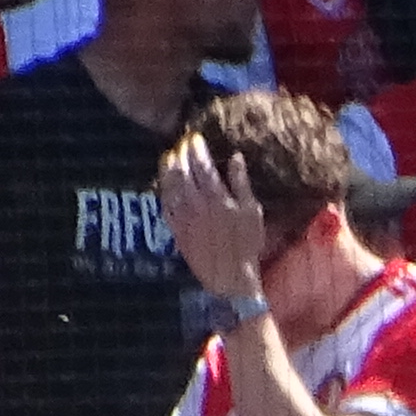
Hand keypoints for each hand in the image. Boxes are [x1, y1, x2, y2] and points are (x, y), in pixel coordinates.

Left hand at [156, 137, 273, 300]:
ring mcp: (182, 215)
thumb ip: (241, 183)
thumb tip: (235, 157)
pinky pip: (164, 201)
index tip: (195, 138)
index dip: (196, 146)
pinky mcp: (175, 227)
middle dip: (181, 151)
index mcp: (217, 196)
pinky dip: (163, 187)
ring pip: (169, 182)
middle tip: (183, 143)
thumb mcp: (252, 212)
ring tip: (170, 155)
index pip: (201, 162)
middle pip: (182, 168)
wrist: (230, 278)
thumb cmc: (247, 245)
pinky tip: (165, 181)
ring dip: (168, 166)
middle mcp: (196, 202)